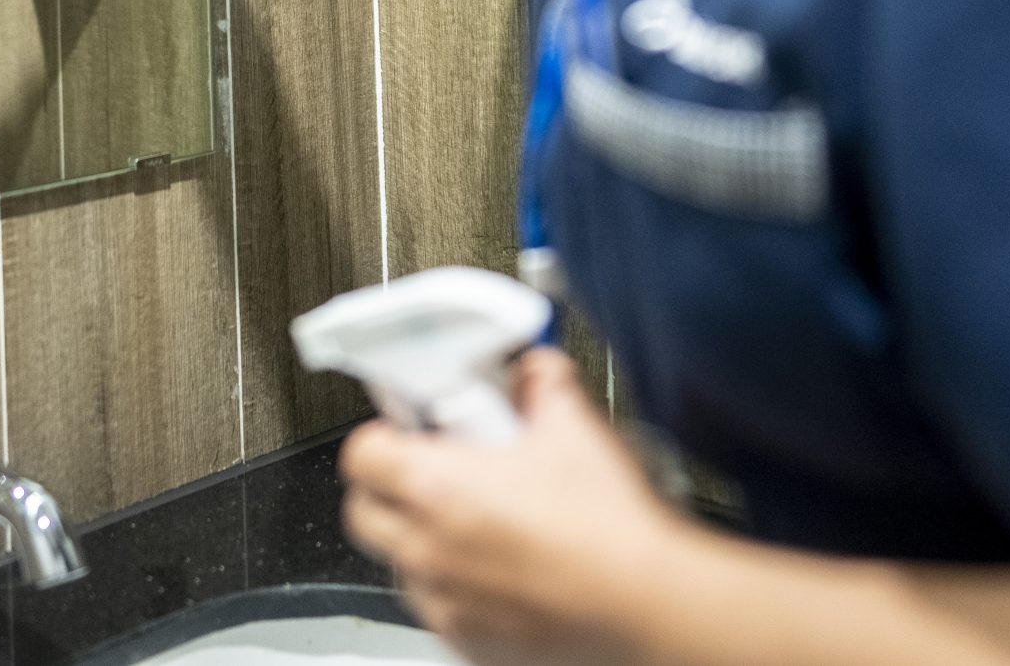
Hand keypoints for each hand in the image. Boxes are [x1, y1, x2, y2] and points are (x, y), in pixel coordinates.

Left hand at [339, 349, 677, 665]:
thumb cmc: (610, 530)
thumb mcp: (574, 429)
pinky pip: (438, 609)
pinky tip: (499, 570)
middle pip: (365, 513)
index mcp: (436, 488)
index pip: (360, 455)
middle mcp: (427, 550)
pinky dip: (454, 588)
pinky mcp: (471, 643)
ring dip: (421, 541)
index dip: (382, 436)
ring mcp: (446, 602)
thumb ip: (542, 384)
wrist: (649, 608)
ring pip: (400, 565)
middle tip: (431, 474)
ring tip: (474, 525)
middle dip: (388, 490)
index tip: (408, 431)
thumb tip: (533, 370)